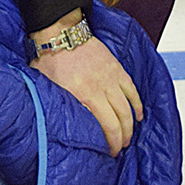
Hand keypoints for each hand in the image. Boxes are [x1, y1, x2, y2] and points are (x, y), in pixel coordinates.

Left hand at [31, 14, 141, 155]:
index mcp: (83, 96)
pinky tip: (138, 115)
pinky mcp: (116, 68)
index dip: (110, 142)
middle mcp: (100, 88)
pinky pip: (131, 89)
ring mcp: (110, 78)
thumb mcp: (46, 87)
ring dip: (130, 125)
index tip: (110, 152)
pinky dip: (137, 103)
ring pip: (127, 107)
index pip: (105, 126)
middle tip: (120, 149)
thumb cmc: (50, 58)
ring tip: (129, 137)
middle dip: (122, 138)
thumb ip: (56, 105)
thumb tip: (53, 123)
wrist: (60, 32)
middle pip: (119, 120)